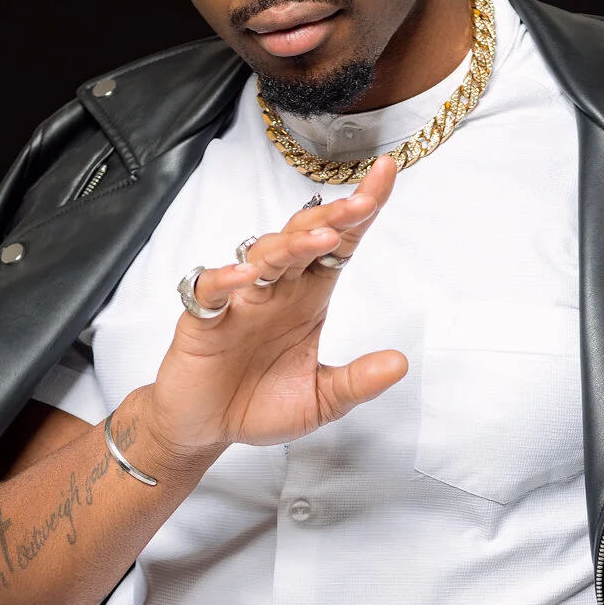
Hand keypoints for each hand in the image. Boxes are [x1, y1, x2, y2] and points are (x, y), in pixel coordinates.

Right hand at [143, 155, 404, 463]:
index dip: (361, 212)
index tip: (386, 174)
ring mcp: (239, 301)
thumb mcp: (321, 401)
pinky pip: (212, 290)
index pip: (339, 245)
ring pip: (264, 256)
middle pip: (304, 238)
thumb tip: (400, 364)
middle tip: (362, 202)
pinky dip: (226, 280)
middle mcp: (275, 290)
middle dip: (332, 217)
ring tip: (322, 238)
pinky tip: (248, 277)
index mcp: (307, 298)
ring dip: (291, 244)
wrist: (204, 430)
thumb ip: (357, 382)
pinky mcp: (203, 320)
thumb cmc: (257, 405)